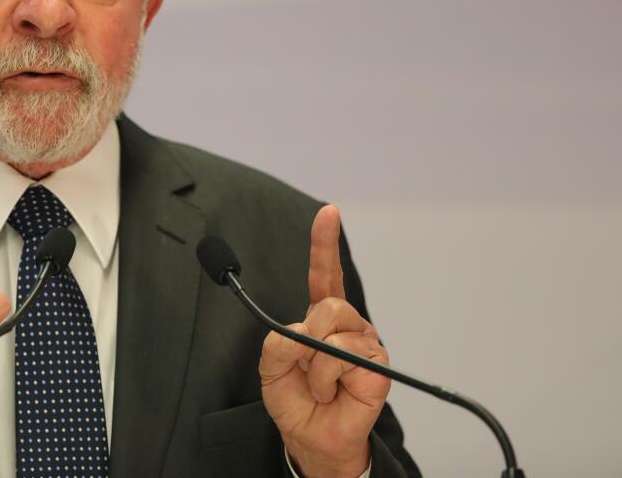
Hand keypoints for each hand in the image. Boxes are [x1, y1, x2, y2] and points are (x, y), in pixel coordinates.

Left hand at [260, 206, 389, 477]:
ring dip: (314, 366)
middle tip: (303, 364)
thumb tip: (302, 332)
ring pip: (335, 332)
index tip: (328, 212)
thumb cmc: (295, 401)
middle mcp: (348, 326)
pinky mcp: (378, 368)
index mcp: (322, 318)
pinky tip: (333, 391)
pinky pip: (344, 358)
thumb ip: (278, 341)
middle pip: (330, 304)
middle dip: (309, 334)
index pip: (325, 275)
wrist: (310, 438)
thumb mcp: (271, 367)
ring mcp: (366, 344)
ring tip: (320, 386)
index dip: (325, 244)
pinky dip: (326, 377)